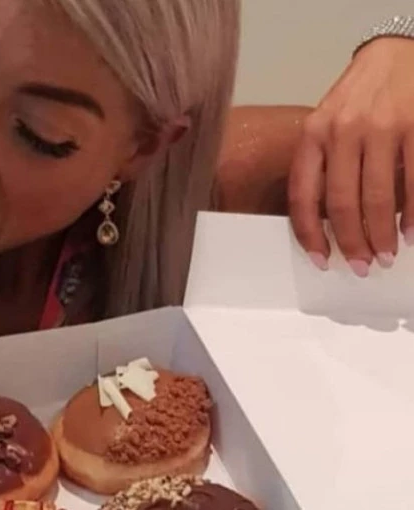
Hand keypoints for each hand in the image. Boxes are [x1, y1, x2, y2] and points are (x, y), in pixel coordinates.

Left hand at [289, 38, 413, 275]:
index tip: (320, 259)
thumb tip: (328, 222)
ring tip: (388, 255)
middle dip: (352, 242)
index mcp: (313, 134)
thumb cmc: (358, 97)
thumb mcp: (327, 124)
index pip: (303, 194)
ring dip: (383, 235)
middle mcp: (343, 131)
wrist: (395, 53)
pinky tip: (413, 231)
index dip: (309, 234)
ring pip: (378, 198)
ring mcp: (383, 128)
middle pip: (342, 203)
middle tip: (362, 266)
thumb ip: (324, 165)